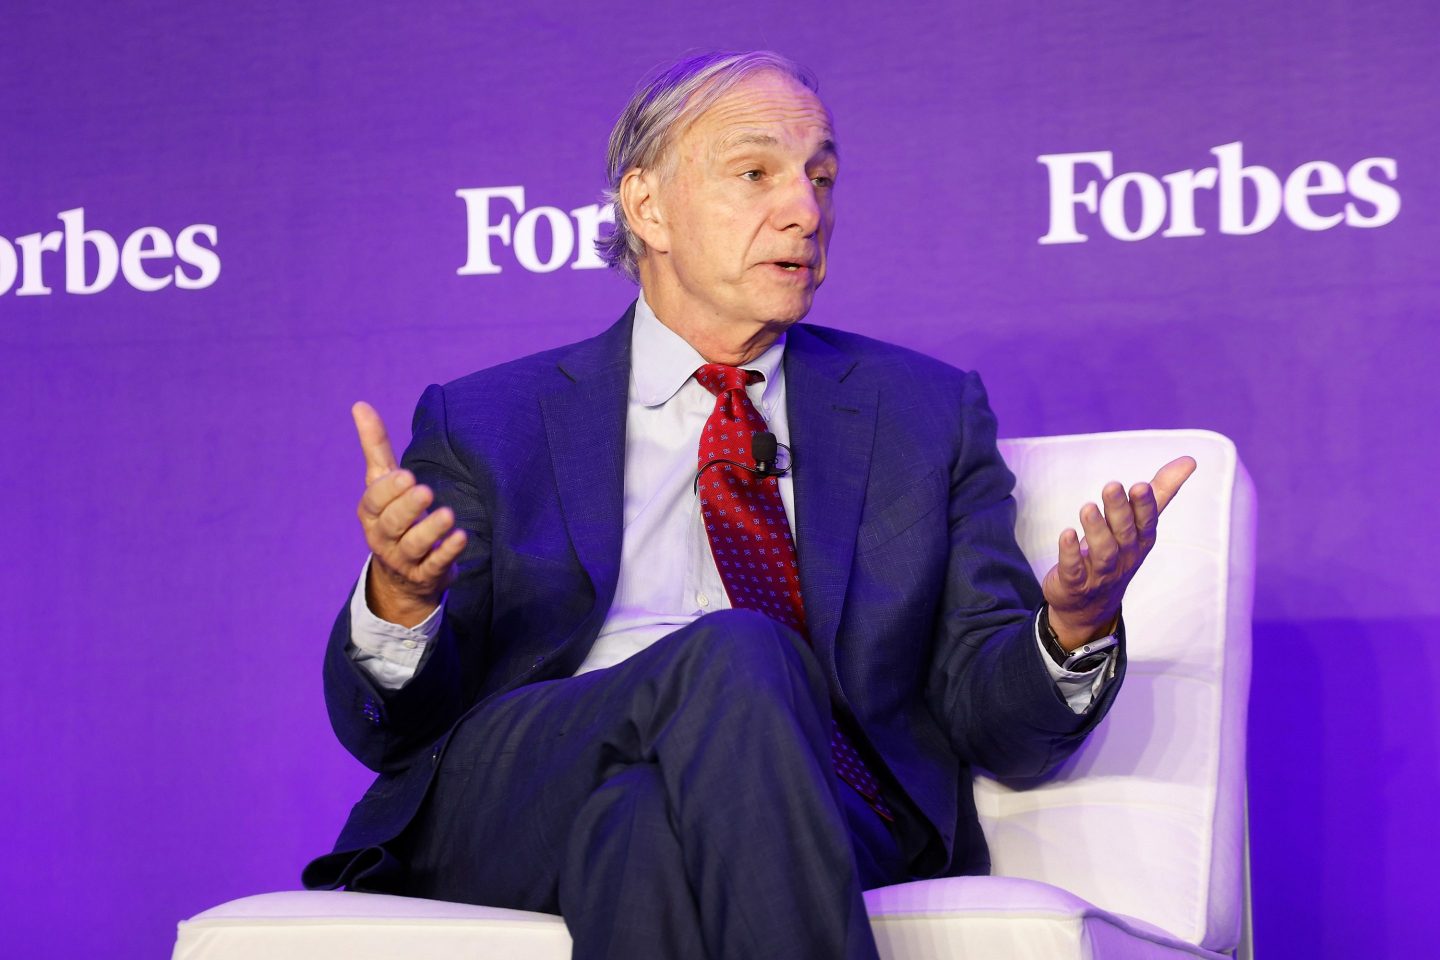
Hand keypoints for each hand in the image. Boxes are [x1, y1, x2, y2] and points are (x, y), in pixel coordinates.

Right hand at [352, 401, 466, 626]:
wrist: (401, 576)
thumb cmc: (392, 515)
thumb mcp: (382, 482)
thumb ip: (375, 446)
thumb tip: (360, 405)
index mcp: (371, 514)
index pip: (375, 502)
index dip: (388, 490)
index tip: (406, 474)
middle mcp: (383, 538)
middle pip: (392, 524)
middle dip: (408, 508)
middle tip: (426, 491)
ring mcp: (404, 560)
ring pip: (414, 546)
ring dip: (430, 530)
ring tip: (448, 515)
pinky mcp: (426, 575)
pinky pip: (436, 566)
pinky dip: (448, 553)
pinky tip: (462, 538)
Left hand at [1041, 456, 1196, 650]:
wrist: (1089, 606)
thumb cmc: (1117, 554)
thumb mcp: (1139, 524)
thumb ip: (1160, 492)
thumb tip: (1189, 460)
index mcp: (1140, 540)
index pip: (1146, 522)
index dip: (1144, 505)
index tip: (1141, 485)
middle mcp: (1123, 557)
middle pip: (1124, 533)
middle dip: (1119, 510)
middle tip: (1111, 486)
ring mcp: (1100, 573)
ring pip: (1102, 552)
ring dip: (1095, 529)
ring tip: (1087, 507)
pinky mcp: (1075, 583)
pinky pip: (1073, 569)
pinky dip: (1069, 553)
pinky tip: (1066, 534)